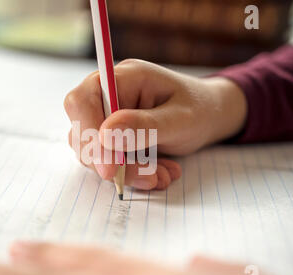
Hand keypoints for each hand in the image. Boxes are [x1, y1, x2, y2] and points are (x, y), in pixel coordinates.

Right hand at [64, 59, 246, 190]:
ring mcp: (107, 118)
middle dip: (112, 162)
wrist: (210, 117)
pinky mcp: (111, 139)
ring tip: (162, 175)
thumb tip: (105, 135)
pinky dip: (132, 175)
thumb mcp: (181, 118)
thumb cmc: (199, 109)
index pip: (83, 101)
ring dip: (127, 172)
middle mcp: (108, 96)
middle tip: (148, 178)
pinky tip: (159, 173)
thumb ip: (145, 125)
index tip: (110, 168)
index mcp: (123, 78)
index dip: (88, 134)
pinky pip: (108, 162)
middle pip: (84, 131)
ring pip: (94, 153)